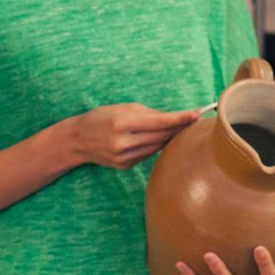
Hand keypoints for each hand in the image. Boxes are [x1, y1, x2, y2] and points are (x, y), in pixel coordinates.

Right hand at [57, 103, 200, 169]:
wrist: (78, 140)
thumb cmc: (102, 117)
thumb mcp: (123, 108)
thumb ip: (149, 114)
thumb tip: (175, 119)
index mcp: (122, 123)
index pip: (159, 122)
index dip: (180, 118)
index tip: (196, 114)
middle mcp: (123, 142)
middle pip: (161, 136)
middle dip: (179, 127)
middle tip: (195, 120)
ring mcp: (124, 157)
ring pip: (157, 147)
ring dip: (170, 137)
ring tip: (181, 128)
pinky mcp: (125, 166)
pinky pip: (148, 154)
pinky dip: (156, 146)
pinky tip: (160, 139)